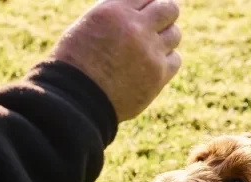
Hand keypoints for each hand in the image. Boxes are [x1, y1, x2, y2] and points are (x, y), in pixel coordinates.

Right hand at [51, 0, 181, 121]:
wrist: (77, 101)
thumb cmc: (75, 64)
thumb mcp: (89, 26)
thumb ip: (116, 13)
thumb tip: (140, 9)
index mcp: (114, 11)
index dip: (148, 2)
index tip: (147, 9)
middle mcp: (135, 28)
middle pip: (168, 9)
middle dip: (165, 13)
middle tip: (158, 22)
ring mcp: (150, 52)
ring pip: (175, 34)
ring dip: (166, 37)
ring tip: (150, 46)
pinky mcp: (158, 76)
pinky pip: (175, 60)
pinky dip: (167, 60)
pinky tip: (152, 65)